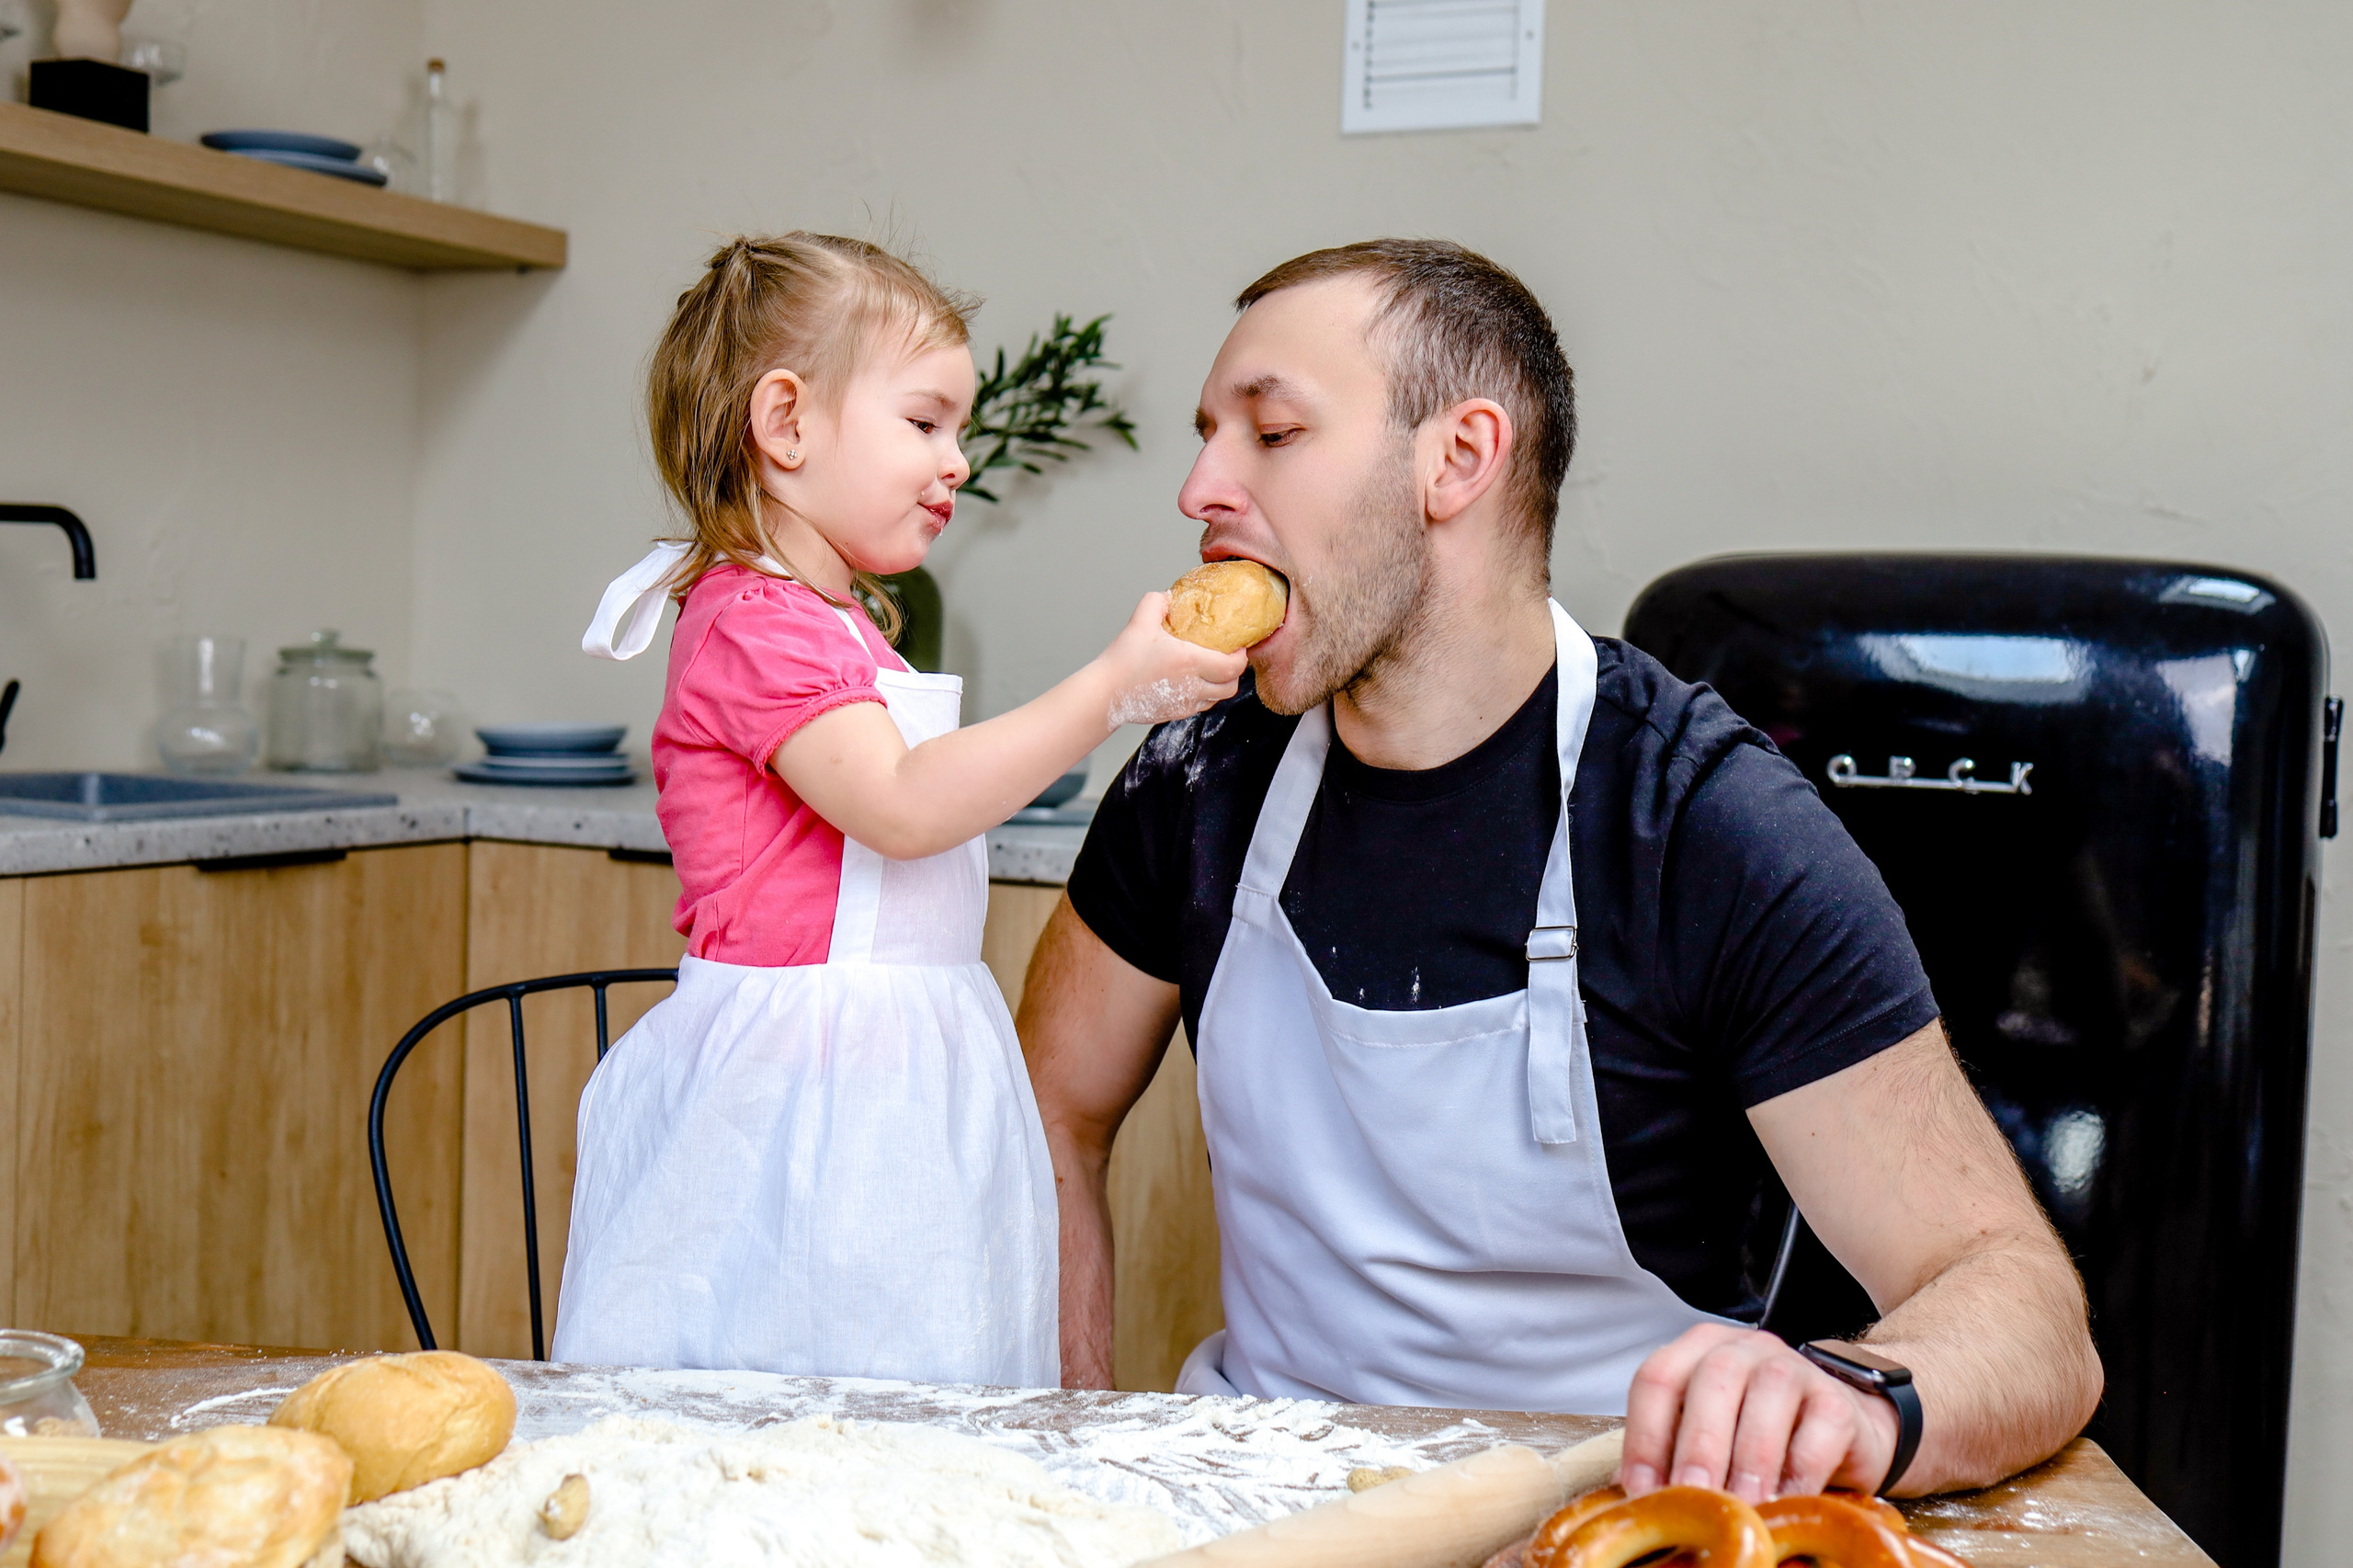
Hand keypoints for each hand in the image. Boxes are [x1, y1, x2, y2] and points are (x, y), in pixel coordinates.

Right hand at [1095, 592, 1246, 726]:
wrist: (1105, 694)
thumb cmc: (1122, 661)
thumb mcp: (1139, 622)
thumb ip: (1156, 602)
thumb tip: (1169, 596)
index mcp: (1190, 662)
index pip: (1233, 667)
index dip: (1241, 657)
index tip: (1238, 647)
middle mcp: (1193, 686)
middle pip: (1231, 687)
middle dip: (1235, 673)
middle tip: (1228, 659)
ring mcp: (1185, 704)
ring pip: (1217, 699)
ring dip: (1220, 685)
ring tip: (1211, 670)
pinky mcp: (1175, 714)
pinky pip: (1200, 706)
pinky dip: (1203, 696)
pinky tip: (1192, 682)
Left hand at [1620, 1324, 1900, 1502]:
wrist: (1839, 1441)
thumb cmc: (1758, 1442)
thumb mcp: (1709, 1443)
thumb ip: (1674, 1458)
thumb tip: (1642, 1505)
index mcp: (1697, 1352)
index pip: (1658, 1378)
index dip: (1646, 1435)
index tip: (1645, 1491)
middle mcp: (1743, 1349)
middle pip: (1714, 1379)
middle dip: (1699, 1444)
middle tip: (1694, 1497)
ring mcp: (1795, 1367)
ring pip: (1770, 1392)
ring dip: (1751, 1456)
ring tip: (1742, 1505)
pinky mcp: (1838, 1401)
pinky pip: (1820, 1427)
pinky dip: (1800, 1470)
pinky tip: (1786, 1503)